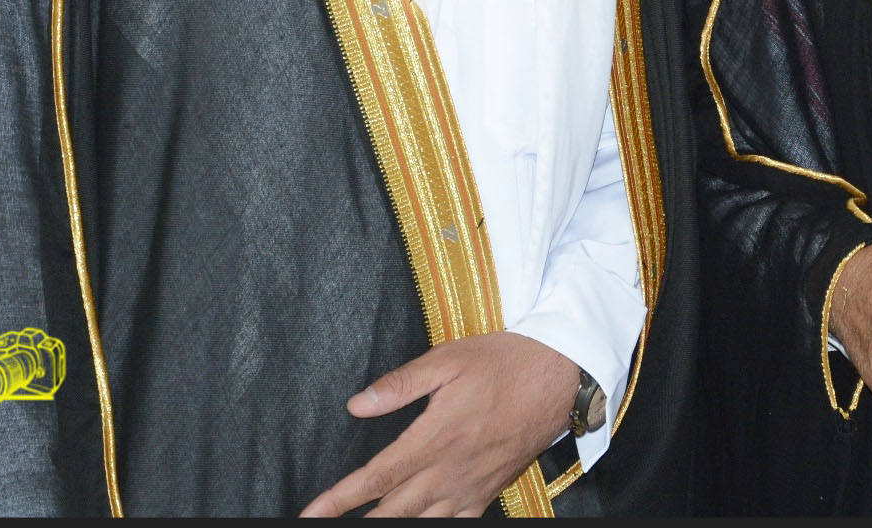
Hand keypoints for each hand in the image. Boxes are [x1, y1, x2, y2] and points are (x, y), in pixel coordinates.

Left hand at [299, 333, 576, 517]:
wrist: (560, 376)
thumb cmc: (504, 362)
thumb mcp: (448, 359)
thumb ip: (401, 385)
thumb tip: (357, 405)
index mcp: (434, 439)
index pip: (375, 478)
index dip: (339, 499)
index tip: (311, 512)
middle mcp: (450, 470)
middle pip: (393, 510)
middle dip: (358, 521)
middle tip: (325, 526)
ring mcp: (472, 485)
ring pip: (423, 521)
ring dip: (394, 525)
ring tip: (368, 526)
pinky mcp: (491, 488)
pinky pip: (457, 521)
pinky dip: (434, 526)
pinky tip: (423, 523)